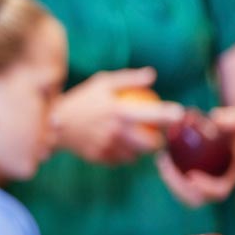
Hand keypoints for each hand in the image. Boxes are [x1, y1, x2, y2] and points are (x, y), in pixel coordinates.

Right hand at [53, 68, 183, 163]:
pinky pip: (121, 160)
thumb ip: (129, 79)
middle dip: (158, 141)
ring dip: (142, 150)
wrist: (54, 123)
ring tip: (141, 142)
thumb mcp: (102, 82)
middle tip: (158, 135)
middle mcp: (115, 131)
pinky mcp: (100, 158)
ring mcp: (108, 147)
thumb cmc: (82, 99)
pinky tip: (124, 148)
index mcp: (118, 111)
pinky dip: (125, 155)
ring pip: (137, 154)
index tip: (181, 114)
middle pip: (150, 143)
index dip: (170, 115)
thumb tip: (153, 75)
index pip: (152, 114)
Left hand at [156, 107, 234, 206]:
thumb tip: (216, 119)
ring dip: (169, 179)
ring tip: (162, 159)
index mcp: (228, 182)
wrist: (230, 139)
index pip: (218, 193)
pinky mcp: (187, 183)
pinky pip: (176, 182)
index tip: (191, 175)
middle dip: (179, 187)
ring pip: (181, 192)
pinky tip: (161, 156)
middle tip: (168, 167)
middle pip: (195, 199)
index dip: (205, 188)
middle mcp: (213, 190)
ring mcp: (199, 189)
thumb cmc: (232, 131)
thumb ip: (230, 121)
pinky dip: (168, 171)